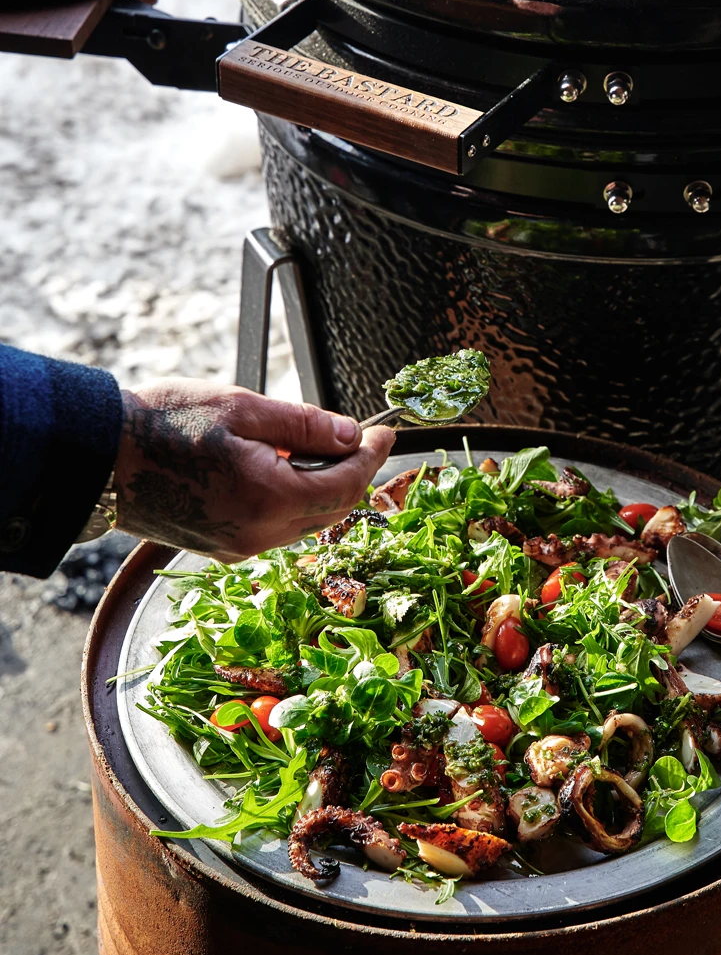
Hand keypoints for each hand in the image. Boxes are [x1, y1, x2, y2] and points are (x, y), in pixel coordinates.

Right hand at [113, 379, 395, 560]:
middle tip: (360, 437)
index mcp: (268, 498)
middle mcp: (257, 534)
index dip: (372, 457)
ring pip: (305, 522)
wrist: (100, 456)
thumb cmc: (164, 423)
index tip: (384, 432)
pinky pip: (276, 528)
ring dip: (321, 487)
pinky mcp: (220, 547)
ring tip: (314, 446)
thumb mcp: (244, 407)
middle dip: (352, 473)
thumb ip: (305, 425)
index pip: (345, 485)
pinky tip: (281, 468)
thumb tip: (350, 434)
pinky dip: (292, 500)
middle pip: (331, 510)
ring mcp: (237, 547)